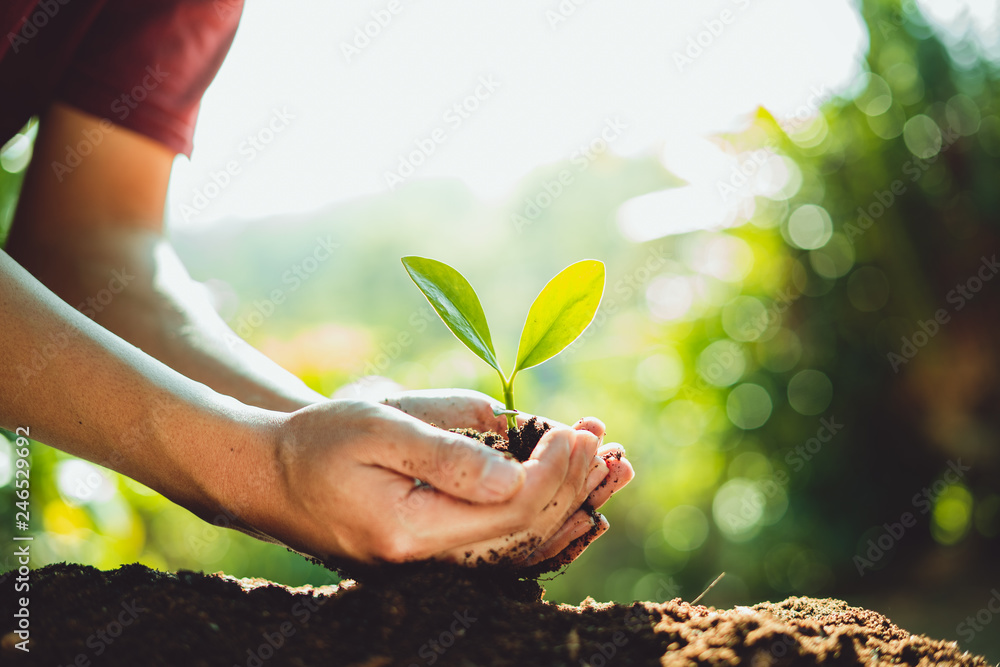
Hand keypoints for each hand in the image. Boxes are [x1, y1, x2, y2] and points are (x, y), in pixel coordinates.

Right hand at [249, 399, 608, 566]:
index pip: (510, 509)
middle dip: (571, 481)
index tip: (574, 428)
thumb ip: (445, 453)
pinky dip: (542, 516)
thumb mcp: (379, 427)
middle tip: (600, 436)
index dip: (554, 470)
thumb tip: (514, 474)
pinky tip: (569, 493)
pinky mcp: (433, 556)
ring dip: (567, 502)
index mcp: (409, 531)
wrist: (276, 477)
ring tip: (603, 464)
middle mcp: (425, 563)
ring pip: (521, 544)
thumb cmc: (321, 440)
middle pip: (525, 530)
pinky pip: (503, 546)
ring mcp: (429, 566)